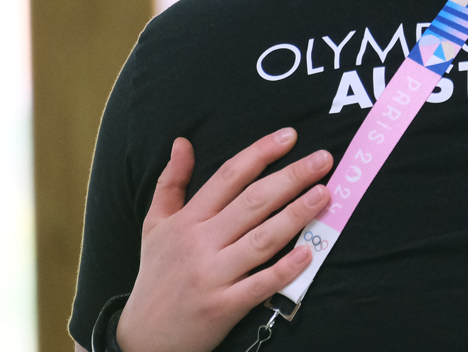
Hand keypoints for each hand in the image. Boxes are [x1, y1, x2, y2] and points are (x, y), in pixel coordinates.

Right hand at [117, 130, 331, 351]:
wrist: (143, 337)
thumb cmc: (155, 275)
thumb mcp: (154, 225)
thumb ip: (170, 183)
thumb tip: (182, 142)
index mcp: (187, 221)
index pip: (229, 177)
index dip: (261, 153)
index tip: (291, 136)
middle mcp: (200, 244)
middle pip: (252, 202)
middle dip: (290, 176)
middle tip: (324, 158)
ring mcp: (212, 276)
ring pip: (261, 239)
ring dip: (295, 214)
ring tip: (324, 193)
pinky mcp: (223, 307)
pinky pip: (260, 284)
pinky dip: (286, 269)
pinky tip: (309, 252)